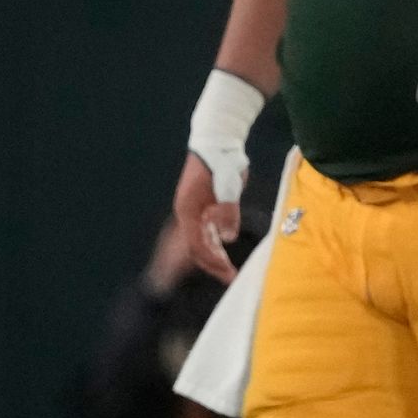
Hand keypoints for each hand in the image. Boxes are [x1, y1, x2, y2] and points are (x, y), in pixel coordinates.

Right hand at [173, 151, 240, 283]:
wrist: (217, 140)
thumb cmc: (222, 161)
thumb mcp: (229, 186)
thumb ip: (228, 212)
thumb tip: (227, 238)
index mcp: (188, 210)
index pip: (196, 244)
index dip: (210, 259)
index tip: (226, 270)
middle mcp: (187, 212)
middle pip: (196, 246)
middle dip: (212, 263)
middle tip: (229, 277)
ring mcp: (194, 209)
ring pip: (201, 239)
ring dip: (213, 254)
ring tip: (228, 268)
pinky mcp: (203, 205)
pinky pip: (206, 230)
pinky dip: (214, 241)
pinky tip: (225, 248)